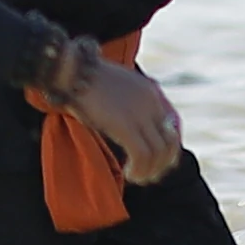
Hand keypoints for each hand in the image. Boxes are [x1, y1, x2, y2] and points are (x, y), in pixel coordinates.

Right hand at [59, 49, 184, 194]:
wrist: (72, 68)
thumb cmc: (85, 79)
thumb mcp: (116, 87)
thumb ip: (129, 104)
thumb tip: (132, 130)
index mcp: (150, 93)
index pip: (172, 128)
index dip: (165, 151)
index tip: (153, 162)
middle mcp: (151, 103)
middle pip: (170, 144)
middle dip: (161, 165)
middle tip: (146, 175)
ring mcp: (139, 114)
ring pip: (158, 153)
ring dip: (148, 171)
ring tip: (136, 176)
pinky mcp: (125, 125)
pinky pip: (142, 155)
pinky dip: (138, 170)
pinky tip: (128, 174)